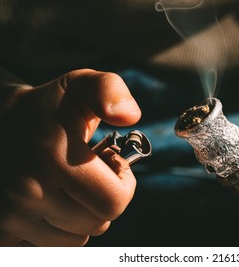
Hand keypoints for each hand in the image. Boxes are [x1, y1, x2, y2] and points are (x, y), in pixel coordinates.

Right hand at [0, 69, 140, 245]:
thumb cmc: (46, 108)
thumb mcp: (79, 86)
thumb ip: (109, 91)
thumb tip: (130, 115)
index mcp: (52, 159)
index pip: (113, 202)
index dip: (124, 185)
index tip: (111, 165)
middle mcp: (27, 193)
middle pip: (98, 223)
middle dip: (104, 199)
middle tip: (91, 174)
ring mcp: (9, 218)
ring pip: (77, 238)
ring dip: (82, 215)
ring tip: (68, 184)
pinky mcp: (1, 233)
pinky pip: (50, 246)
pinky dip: (57, 228)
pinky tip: (49, 200)